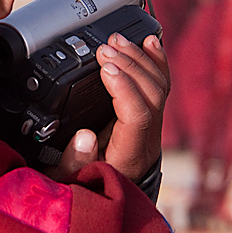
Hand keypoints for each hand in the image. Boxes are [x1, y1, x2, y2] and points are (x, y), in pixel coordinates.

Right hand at [50, 32, 169, 182]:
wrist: (104, 191)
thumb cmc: (86, 182)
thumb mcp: (71, 179)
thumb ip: (75, 162)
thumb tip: (84, 136)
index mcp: (130, 156)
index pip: (138, 116)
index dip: (124, 88)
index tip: (104, 67)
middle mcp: (148, 139)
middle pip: (153, 95)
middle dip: (130, 66)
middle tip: (105, 49)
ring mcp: (152, 126)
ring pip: (159, 86)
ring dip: (139, 59)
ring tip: (117, 41)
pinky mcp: (149, 115)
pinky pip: (160, 84)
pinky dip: (155, 61)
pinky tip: (149, 42)